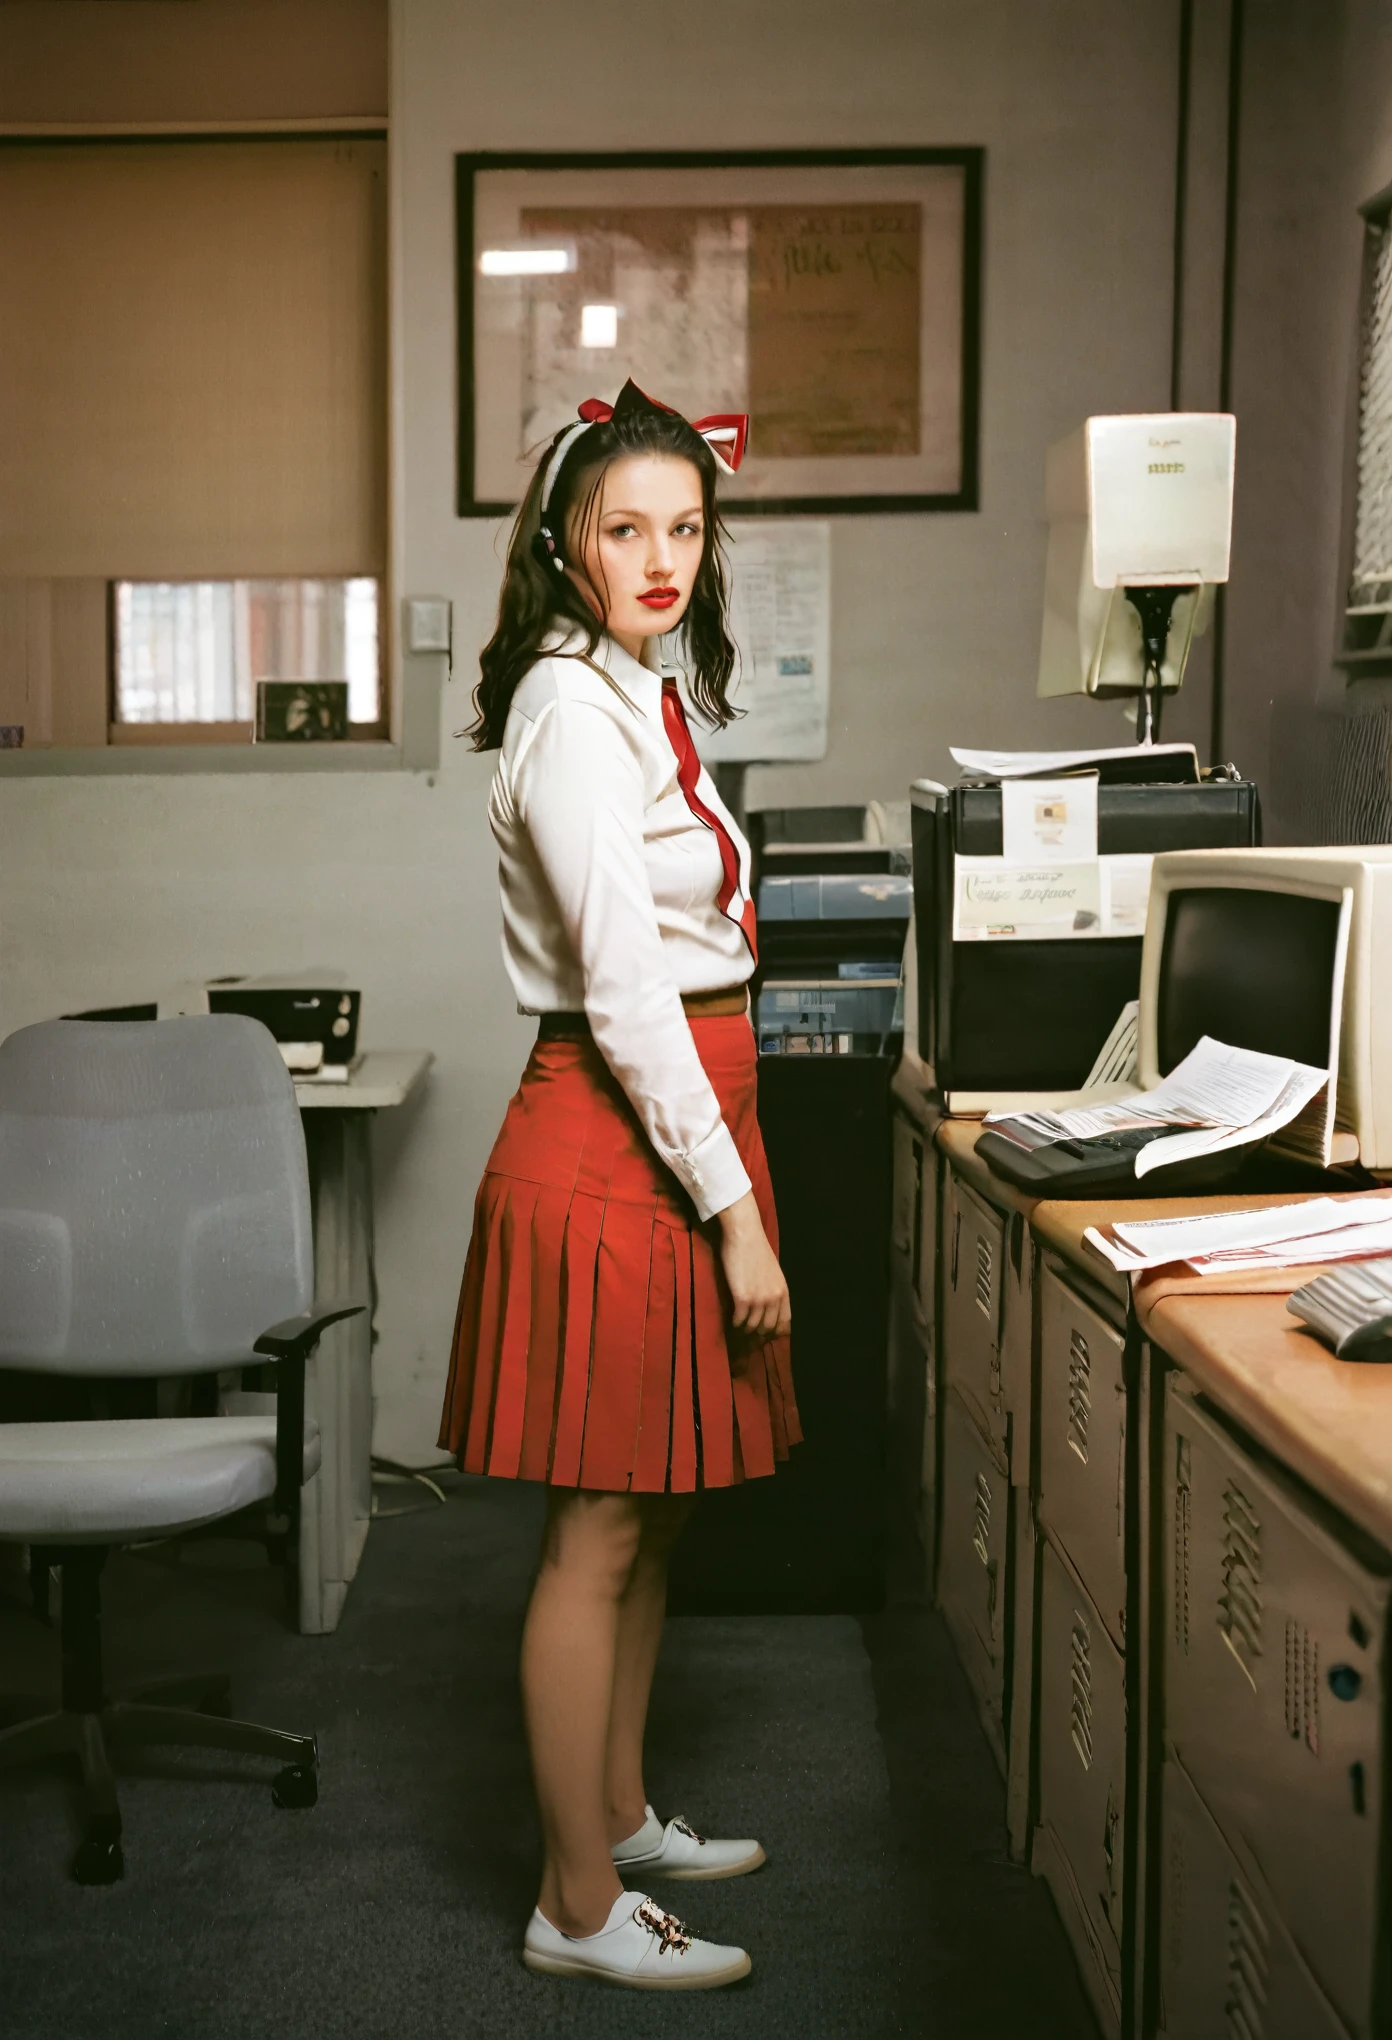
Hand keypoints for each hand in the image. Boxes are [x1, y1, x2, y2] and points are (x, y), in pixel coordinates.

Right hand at [717, 1191, 791, 1340]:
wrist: (744, 1234)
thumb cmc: (755, 1248)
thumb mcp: (772, 1271)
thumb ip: (772, 1288)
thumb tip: (767, 1305)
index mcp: (783, 1291)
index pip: (785, 1322)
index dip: (776, 1332)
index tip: (766, 1334)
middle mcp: (774, 1297)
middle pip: (769, 1327)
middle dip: (759, 1333)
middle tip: (749, 1332)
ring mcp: (759, 1299)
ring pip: (754, 1326)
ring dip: (745, 1328)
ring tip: (739, 1325)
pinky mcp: (743, 1298)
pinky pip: (740, 1320)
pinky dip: (736, 1322)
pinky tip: (732, 1319)